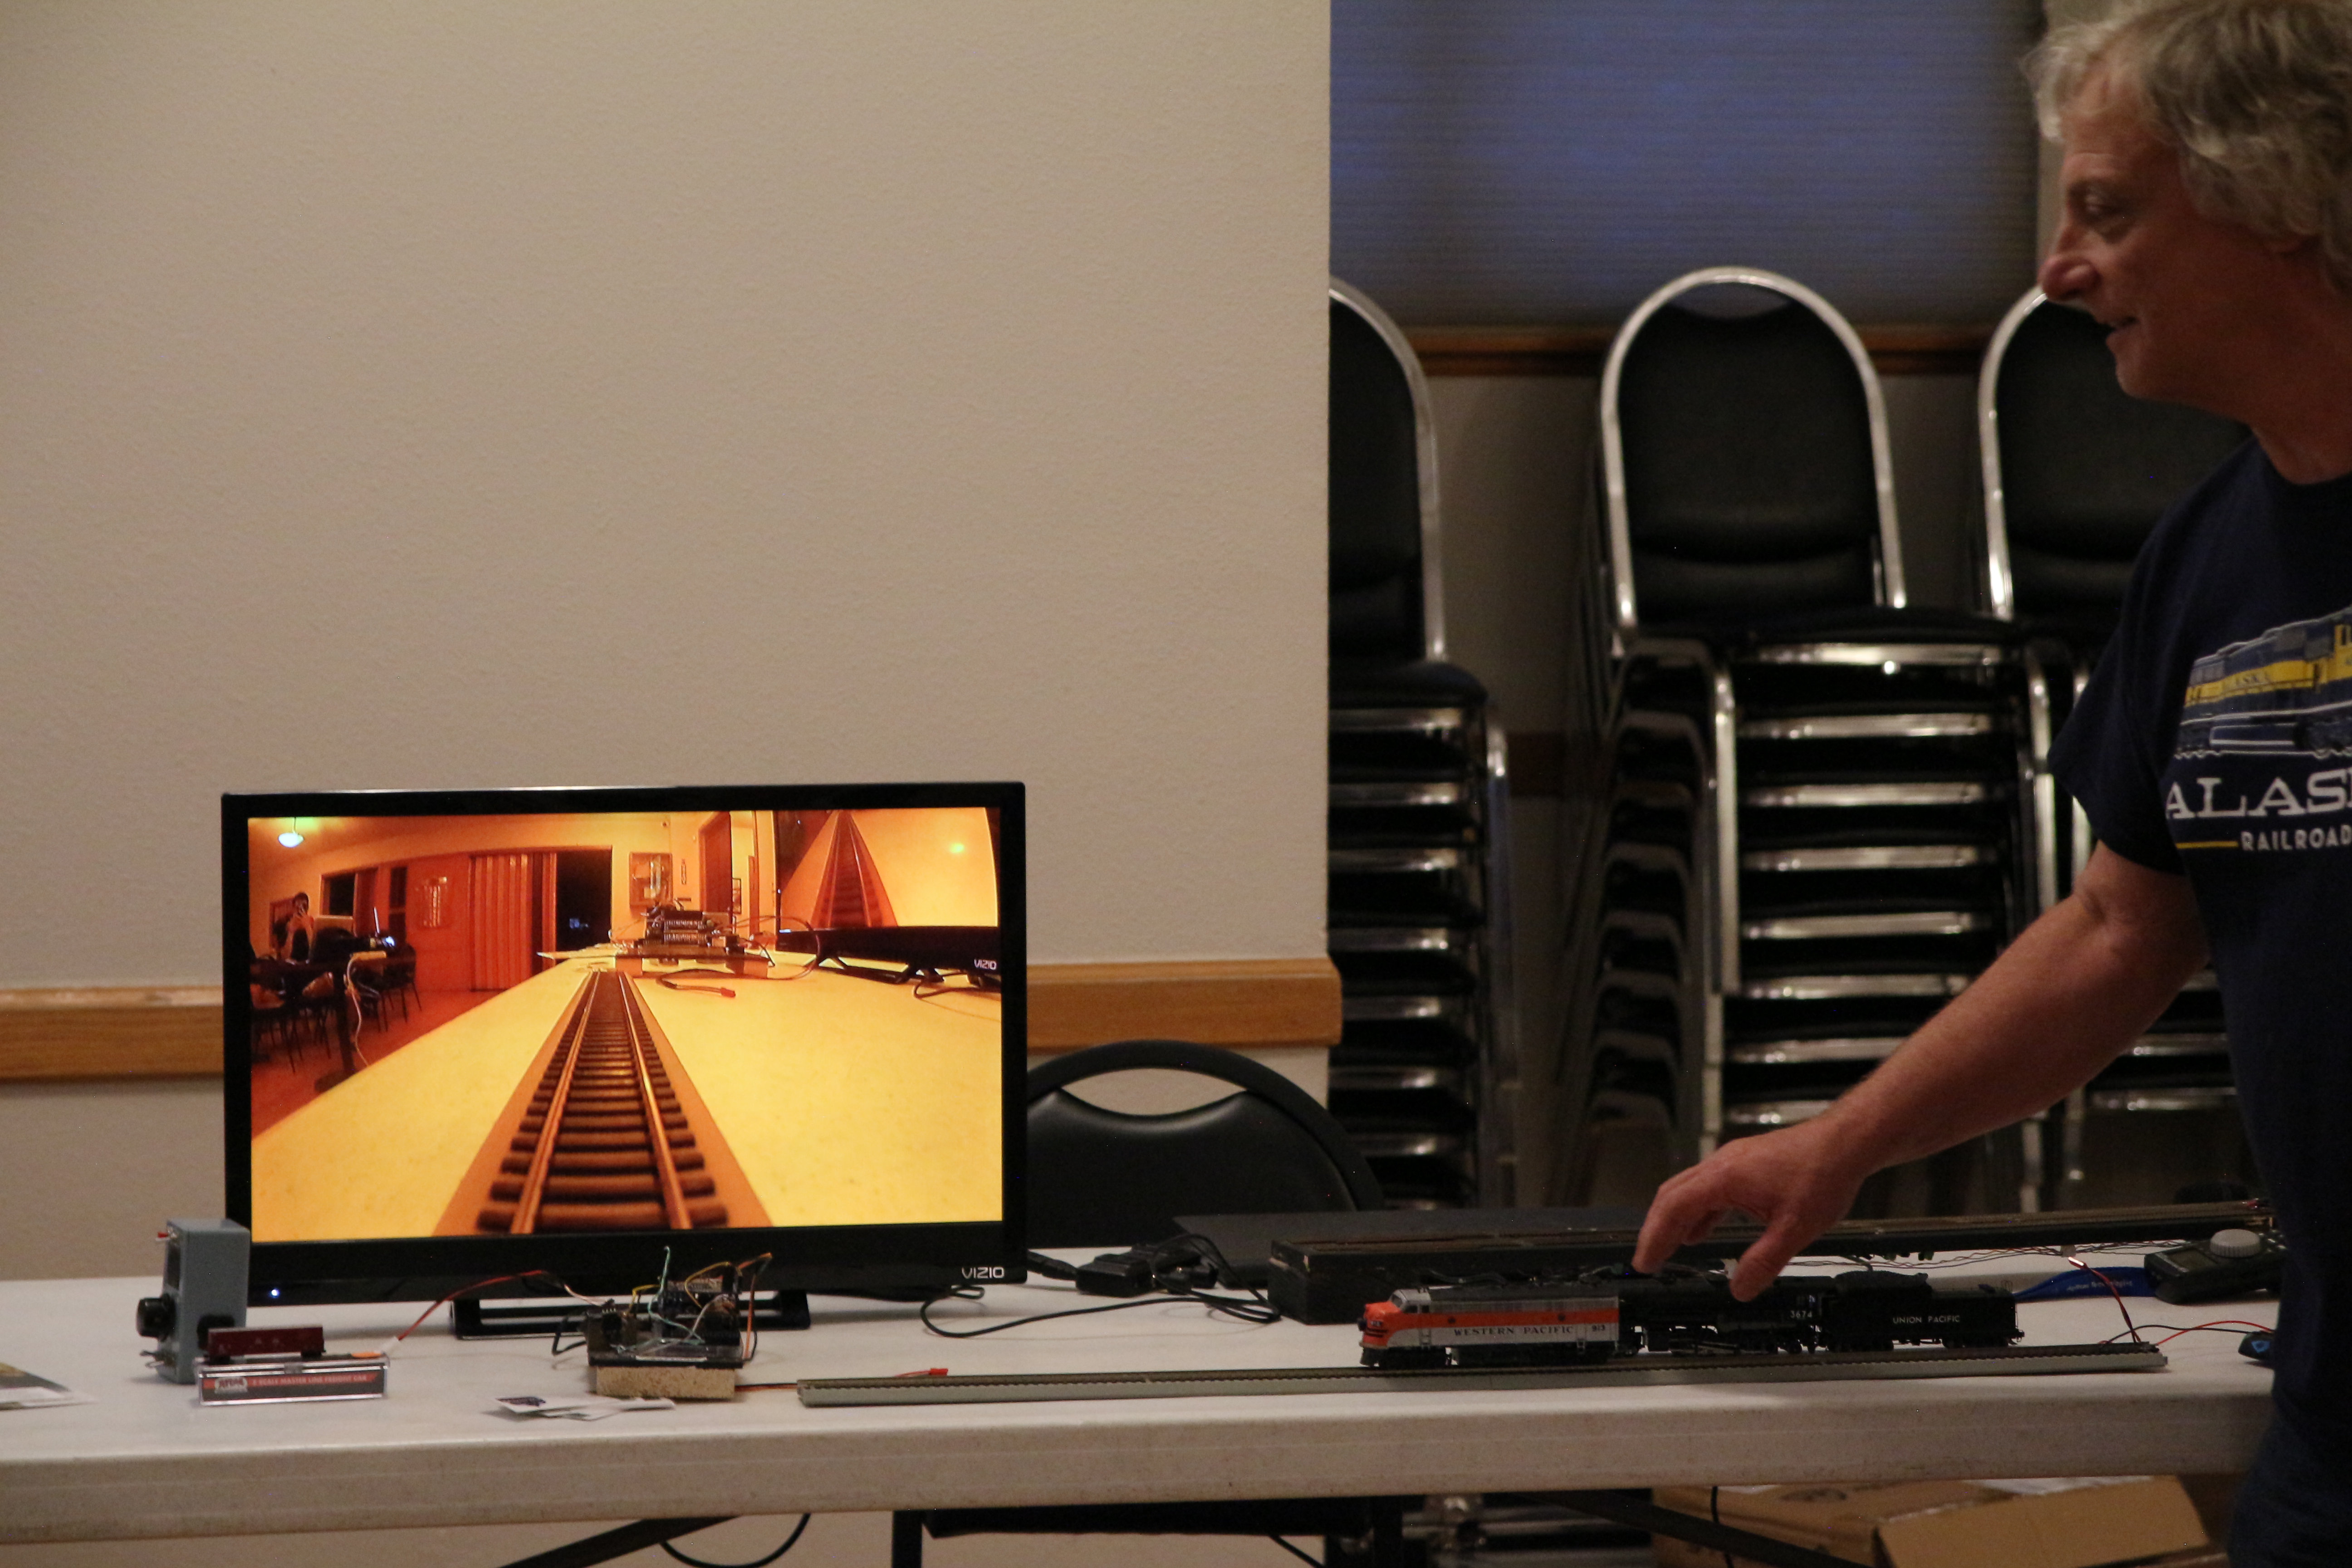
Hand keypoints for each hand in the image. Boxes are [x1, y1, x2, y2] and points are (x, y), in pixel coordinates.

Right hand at [1631, 1121, 1872, 1299]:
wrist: (1845, 1142)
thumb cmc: (1822, 1174)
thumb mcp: (1794, 1229)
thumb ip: (1763, 1261)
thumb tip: (1740, 1289)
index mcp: (1724, 1178)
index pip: (1674, 1208)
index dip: (1655, 1238)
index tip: (1645, 1262)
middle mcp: (1721, 1165)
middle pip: (1672, 1195)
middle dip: (1657, 1229)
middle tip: (1649, 1258)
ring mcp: (1732, 1161)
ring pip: (1688, 1190)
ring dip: (1676, 1219)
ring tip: (1669, 1247)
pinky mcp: (1745, 1163)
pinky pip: (1708, 1188)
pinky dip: (1698, 1211)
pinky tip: (1703, 1229)